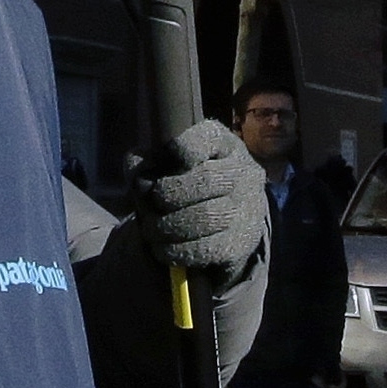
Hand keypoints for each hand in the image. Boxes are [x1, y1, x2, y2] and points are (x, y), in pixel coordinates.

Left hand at [131, 120, 266, 287]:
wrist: (223, 218)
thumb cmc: (185, 181)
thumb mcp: (166, 162)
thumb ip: (145, 161)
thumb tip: (138, 174)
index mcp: (222, 145)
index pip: (208, 138)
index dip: (184, 145)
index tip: (169, 153)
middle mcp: (243, 173)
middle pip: (205, 180)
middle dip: (168, 193)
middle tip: (153, 202)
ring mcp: (247, 209)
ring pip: (205, 217)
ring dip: (167, 225)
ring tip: (150, 228)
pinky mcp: (243, 243)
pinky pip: (206, 248)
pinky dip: (176, 249)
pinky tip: (163, 246)